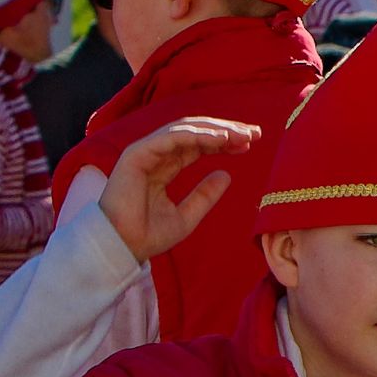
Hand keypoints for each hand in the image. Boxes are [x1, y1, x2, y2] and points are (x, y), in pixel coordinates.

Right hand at [98, 118, 259, 263]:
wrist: (122, 247)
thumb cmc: (148, 236)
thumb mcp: (187, 216)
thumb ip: (205, 195)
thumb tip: (226, 175)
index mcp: (164, 168)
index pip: (198, 145)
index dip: (224, 141)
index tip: (251, 142)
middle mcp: (155, 155)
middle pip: (194, 132)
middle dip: (225, 129)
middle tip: (254, 133)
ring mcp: (144, 152)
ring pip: (184, 129)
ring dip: (215, 129)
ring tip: (241, 135)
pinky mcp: (136, 154)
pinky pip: (171, 137)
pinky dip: (197, 135)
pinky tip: (220, 140)